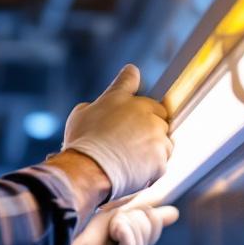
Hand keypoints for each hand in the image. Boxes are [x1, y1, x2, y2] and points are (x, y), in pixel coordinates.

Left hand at [32, 203, 179, 244]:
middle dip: (132, 216)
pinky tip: (114, 232)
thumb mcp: (116, 214)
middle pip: (151, 225)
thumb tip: (174, 213)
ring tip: (109, 228)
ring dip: (123, 224)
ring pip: (141, 234)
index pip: (156, 221)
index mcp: (137, 238)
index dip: (144, 211)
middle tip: (112, 222)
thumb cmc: (85, 230)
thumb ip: (142, 211)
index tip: (123, 211)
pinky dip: (124, 235)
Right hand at [61, 64, 172, 201]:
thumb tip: (96, 108)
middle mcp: (142, 110)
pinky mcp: (161, 156)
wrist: (89, 168)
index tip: (133, 74)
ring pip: (163, 139)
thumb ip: (95, 106)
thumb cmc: (82, 143)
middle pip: (157, 113)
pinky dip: (151, 166)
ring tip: (132, 159)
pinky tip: (135, 170)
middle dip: (148, 123)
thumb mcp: (80, 114)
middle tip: (131, 139)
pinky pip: (161, 161)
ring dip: (153, 146)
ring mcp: (155, 133)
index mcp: (119, 97)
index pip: (129, 78)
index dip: (131, 77)